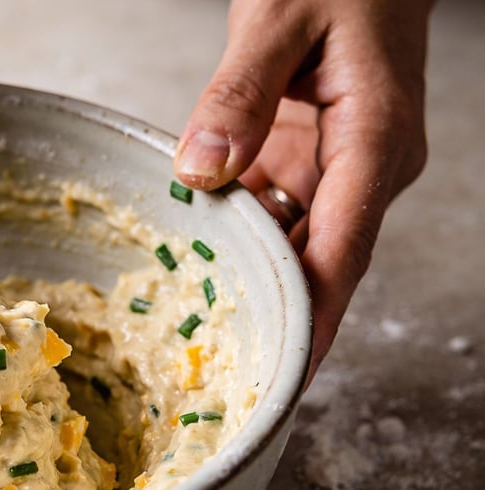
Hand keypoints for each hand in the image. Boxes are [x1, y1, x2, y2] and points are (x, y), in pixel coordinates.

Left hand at [174, 0, 432, 379]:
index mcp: (375, 140)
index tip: (288, 372)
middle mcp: (365, 166)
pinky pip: (272, 213)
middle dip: (276, 319)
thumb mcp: (275, 21)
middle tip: (223, 378)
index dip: (317, 317)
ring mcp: (339, 167)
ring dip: (247, 281)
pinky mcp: (311, 159)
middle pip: (320, 261)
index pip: (345, 248)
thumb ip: (238, 96)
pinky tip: (190, 262)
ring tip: (193, 336)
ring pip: (292, 244)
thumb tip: (201, 168)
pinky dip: (234, 238)